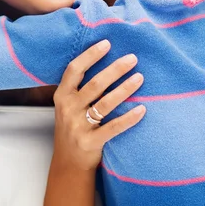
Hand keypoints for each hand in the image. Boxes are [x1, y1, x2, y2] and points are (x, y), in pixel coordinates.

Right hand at [51, 39, 145, 171]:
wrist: (68, 162)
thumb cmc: (73, 125)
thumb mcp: (68, 104)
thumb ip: (80, 87)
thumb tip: (107, 60)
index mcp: (62, 95)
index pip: (74, 70)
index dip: (90, 55)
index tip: (107, 43)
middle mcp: (68, 109)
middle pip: (94, 84)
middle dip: (115, 69)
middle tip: (133, 58)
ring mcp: (78, 126)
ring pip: (105, 104)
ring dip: (124, 89)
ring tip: (140, 78)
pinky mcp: (90, 142)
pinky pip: (113, 127)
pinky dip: (129, 118)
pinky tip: (142, 109)